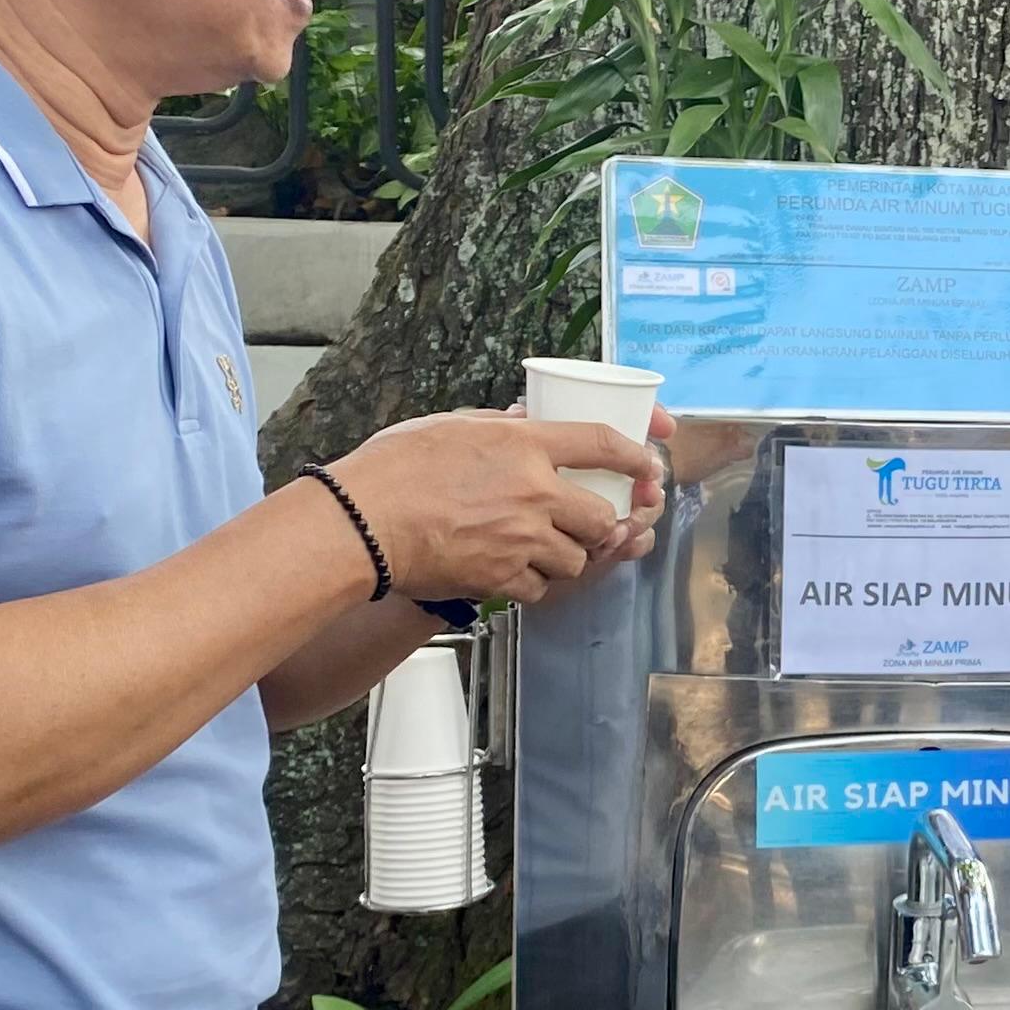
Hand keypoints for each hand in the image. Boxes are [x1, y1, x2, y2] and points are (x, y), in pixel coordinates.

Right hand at [329, 408, 661, 605]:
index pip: (601, 442)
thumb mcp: (451, 426)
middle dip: (605, 525)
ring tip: (543, 549)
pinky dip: (534, 583)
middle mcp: (533, 492)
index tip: (650, 464)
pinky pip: (541, 588)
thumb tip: (527, 421)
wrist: (359, 523)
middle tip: (592, 524)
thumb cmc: (392, 470)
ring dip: (568, 557)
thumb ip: (499, 425)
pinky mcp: (502, 578)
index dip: (636, 454)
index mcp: (523, 444)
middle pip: (604, 517)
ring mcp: (521, 539)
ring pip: (576, 559)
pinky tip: (514, 571)